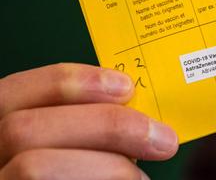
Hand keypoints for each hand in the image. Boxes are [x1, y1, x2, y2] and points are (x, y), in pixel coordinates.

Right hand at [0, 63, 178, 179]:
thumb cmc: (74, 175)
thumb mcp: (66, 153)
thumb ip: (81, 134)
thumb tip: (135, 114)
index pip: (11, 94)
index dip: (69, 83)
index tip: (127, 86)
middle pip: (24, 130)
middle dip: (104, 126)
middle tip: (163, 139)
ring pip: (32, 168)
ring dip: (105, 168)